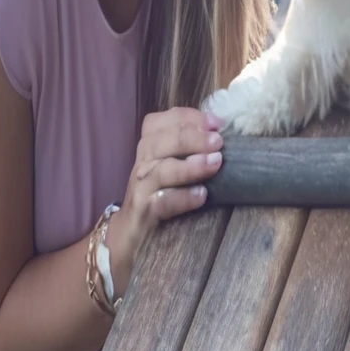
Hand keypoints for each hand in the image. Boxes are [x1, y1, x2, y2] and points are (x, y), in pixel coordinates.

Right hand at [107, 107, 223, 296]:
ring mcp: (141, 186)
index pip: (164, 120)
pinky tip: (202, 196)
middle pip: (163, 141)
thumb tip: (220, 130)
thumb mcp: (171, 163)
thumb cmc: (159, 191)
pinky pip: (162, 202)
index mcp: (149, 143)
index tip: (217, 123)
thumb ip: (189, 145)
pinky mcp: (143, 212)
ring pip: (162, 170)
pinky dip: (183, 197)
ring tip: (215, 164)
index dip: (191, 118)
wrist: (129, 232)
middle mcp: (142, 161)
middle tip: (219, 142)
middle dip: (193, 138)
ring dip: (191, 166)